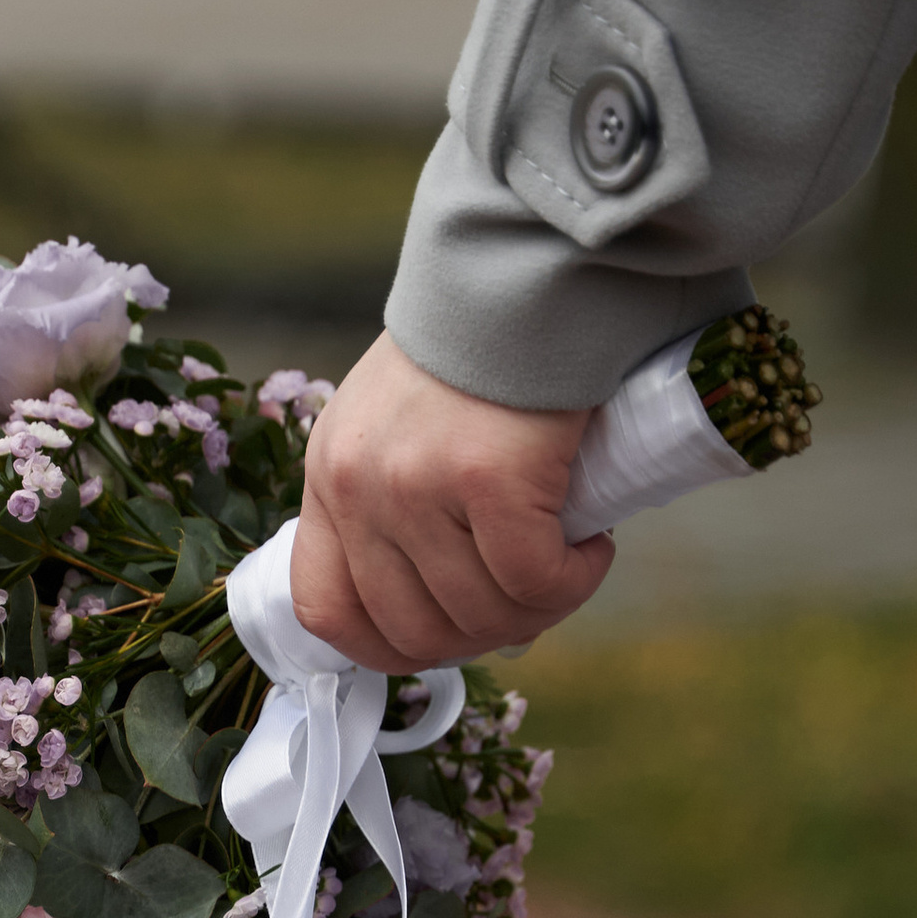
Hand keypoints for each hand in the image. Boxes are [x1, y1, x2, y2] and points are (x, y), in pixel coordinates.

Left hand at [290, 333, 611, 670]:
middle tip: (533, 597)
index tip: (449, 637)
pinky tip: (592, 546)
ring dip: (542, 607)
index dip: (388, 649)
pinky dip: (573, 580)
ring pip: (481, 614)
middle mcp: (358, 486)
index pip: (324, 610)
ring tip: (570, 562)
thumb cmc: (481, 351)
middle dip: (484, 636)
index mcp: (329, 477)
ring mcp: (415, 484)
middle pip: (413, 631)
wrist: (526, 268)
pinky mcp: (487, 477)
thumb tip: (466, 617)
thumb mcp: (400, 428)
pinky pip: (533, 581)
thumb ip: (405, 510)